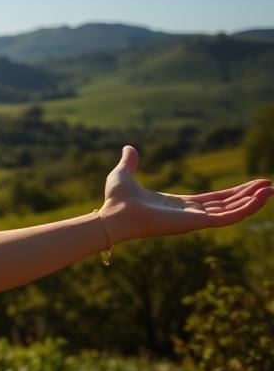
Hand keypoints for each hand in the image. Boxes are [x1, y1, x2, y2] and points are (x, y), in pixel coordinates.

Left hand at [101, 144, 270, 242]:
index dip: (234, 192)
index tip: (252, 185)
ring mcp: (194, 219)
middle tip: (269, 186)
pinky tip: (260, 197)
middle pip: (228, 204)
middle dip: (249, 196)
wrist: (113, 214)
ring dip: (253, 201)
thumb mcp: (124, 174)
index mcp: (179, 204)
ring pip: (232, 211)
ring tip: (271, 189)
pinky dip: (246, 208)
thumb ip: (130, 162)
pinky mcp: (196, 222)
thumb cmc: (116, 200)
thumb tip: (129, 148)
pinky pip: (228, 217)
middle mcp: (190, 213)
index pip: (214, 199)